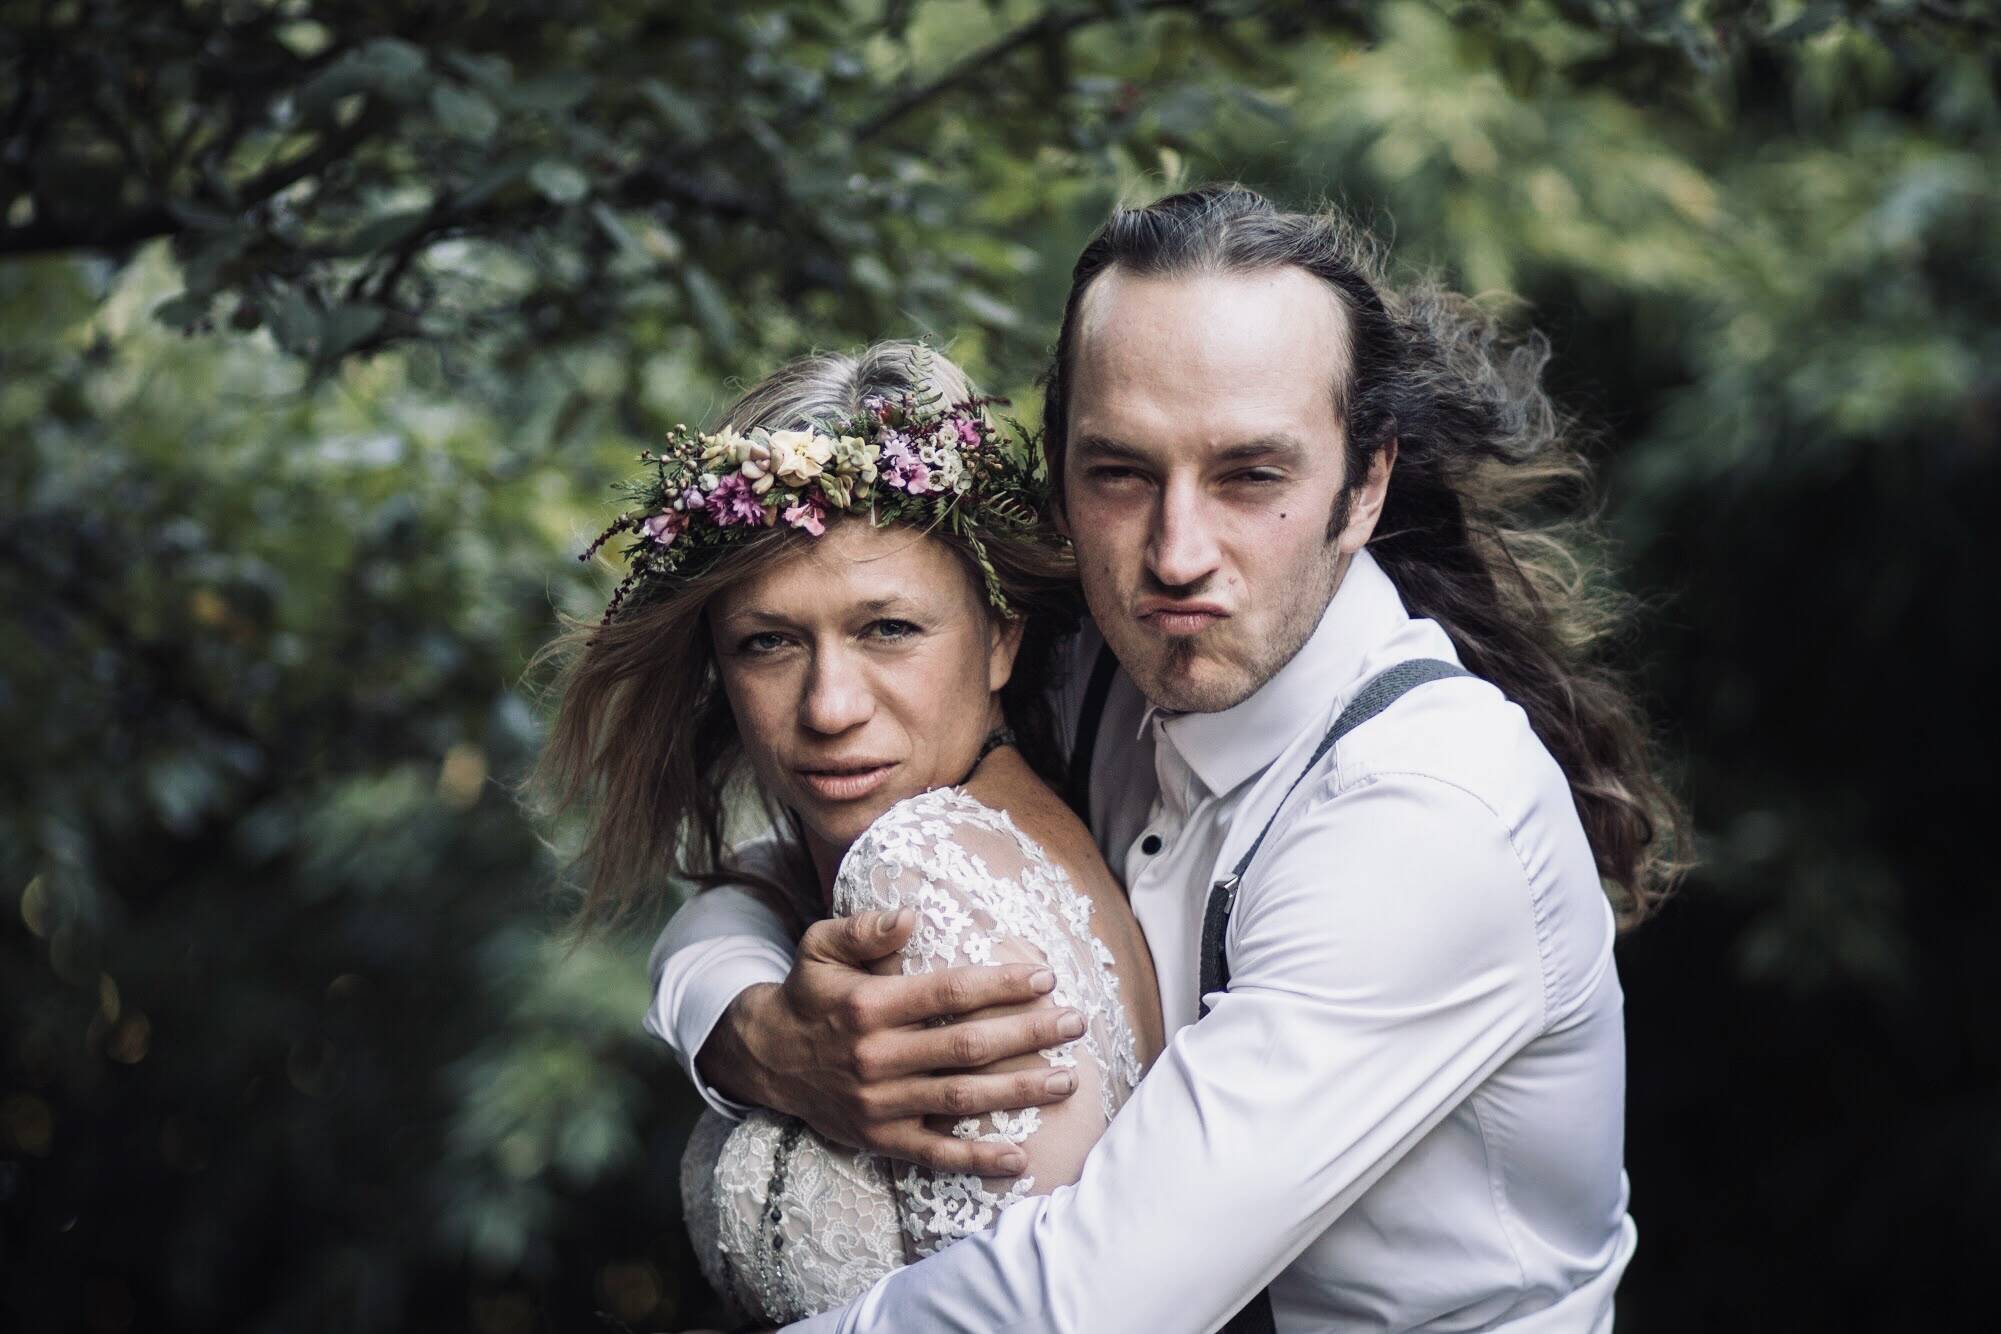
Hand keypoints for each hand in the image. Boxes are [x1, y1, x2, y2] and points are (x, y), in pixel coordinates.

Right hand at [696, 908, 1083, 1175]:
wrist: (766, 1057)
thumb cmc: (809, 993)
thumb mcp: (820, 946)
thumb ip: (865, 929)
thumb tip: (913, 915)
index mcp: (869, 1006)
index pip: (948, 992)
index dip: (1000, 985)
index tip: (1045, 977)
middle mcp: (876, 1057)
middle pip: (967, 1046)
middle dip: (1028, 1034)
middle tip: (1076, 1022)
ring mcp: (880, 1103)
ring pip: (962, 1098)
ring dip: (1019, 1091)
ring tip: (1068, 1080)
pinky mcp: (880, 1138)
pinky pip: (935, 1152)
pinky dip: (978, 1159)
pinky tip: (1019, 1158)